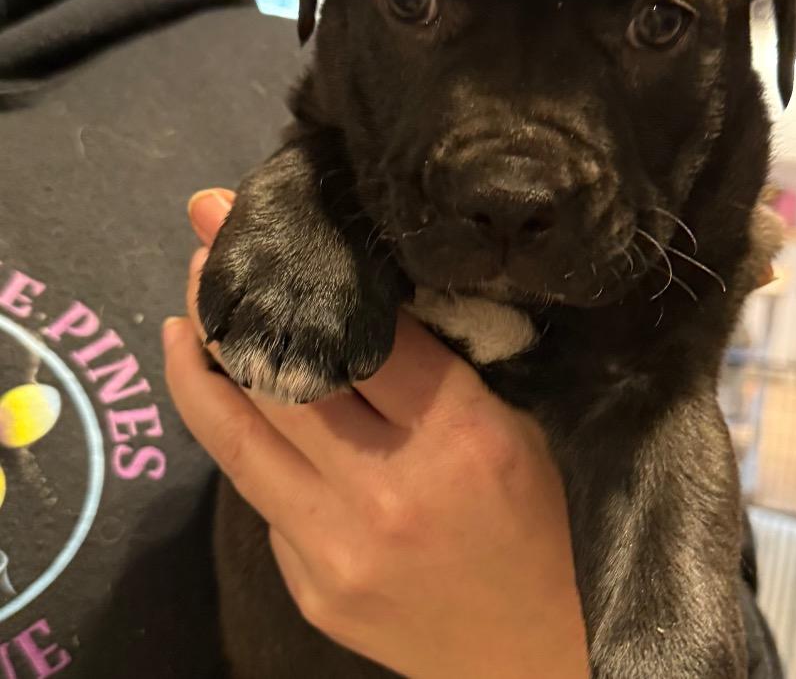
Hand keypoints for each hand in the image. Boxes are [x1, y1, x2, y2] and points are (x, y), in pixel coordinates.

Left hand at [164, 190, 589, 678]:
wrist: (547, 658)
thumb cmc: (554, 526)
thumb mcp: (524, 427)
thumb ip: (446, 370)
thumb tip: (358, 303)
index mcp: (460, 435)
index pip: (358, 330)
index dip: (303, 269)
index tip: (259, 220)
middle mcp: (386, 490)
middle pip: (277, 377)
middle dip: (229, 304)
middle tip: (204, 248)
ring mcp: (336, 550)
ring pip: (236, 441)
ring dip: (200, 372)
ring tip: (182, 321)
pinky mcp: (310, 592)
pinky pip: (264, 499)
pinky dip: (246, 444)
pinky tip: (239, 412)